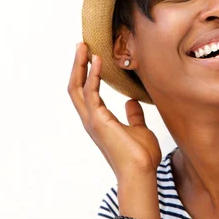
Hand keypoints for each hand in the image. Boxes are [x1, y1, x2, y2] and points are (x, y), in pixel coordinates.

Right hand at [68, 43, 161, 178]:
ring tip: (85, 47)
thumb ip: (133, 116)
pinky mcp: (98, 120)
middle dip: (77, 65)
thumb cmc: (141, 156)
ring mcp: (92, 120)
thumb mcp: (139, 129)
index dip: (87, 73)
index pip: (87, 92)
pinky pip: (90, 93)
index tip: (91, 55)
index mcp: (99, 120)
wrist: (142, 172)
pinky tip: (98, 61)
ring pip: (77, 87)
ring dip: (80, 65)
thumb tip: (132, 102)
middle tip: (81, 45)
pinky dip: (93, 75)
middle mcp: (91, 119)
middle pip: (75, 87)